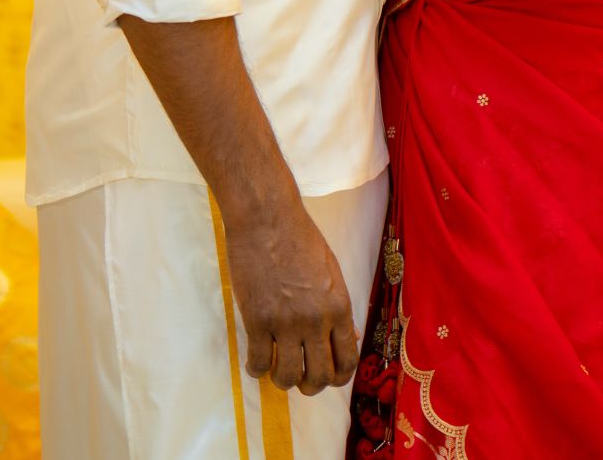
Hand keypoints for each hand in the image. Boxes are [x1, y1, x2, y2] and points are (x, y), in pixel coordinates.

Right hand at [227, 199, 358, 394]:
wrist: (266, 217)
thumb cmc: (299, 237)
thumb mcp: (330, 271)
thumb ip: (336, 307)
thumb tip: (346, 338)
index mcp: (338, 306)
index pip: (347, 361)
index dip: (338, 377)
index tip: (327, 376)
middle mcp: (316, 320)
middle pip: (319, 377)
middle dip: (310, 385)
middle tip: (300, 377)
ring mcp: (286, 323)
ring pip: (288, 377)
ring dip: (283, 380)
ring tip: (276, 369)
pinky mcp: (257, 321)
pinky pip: (258, 363)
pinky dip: (256, 369)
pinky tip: (255, 361)